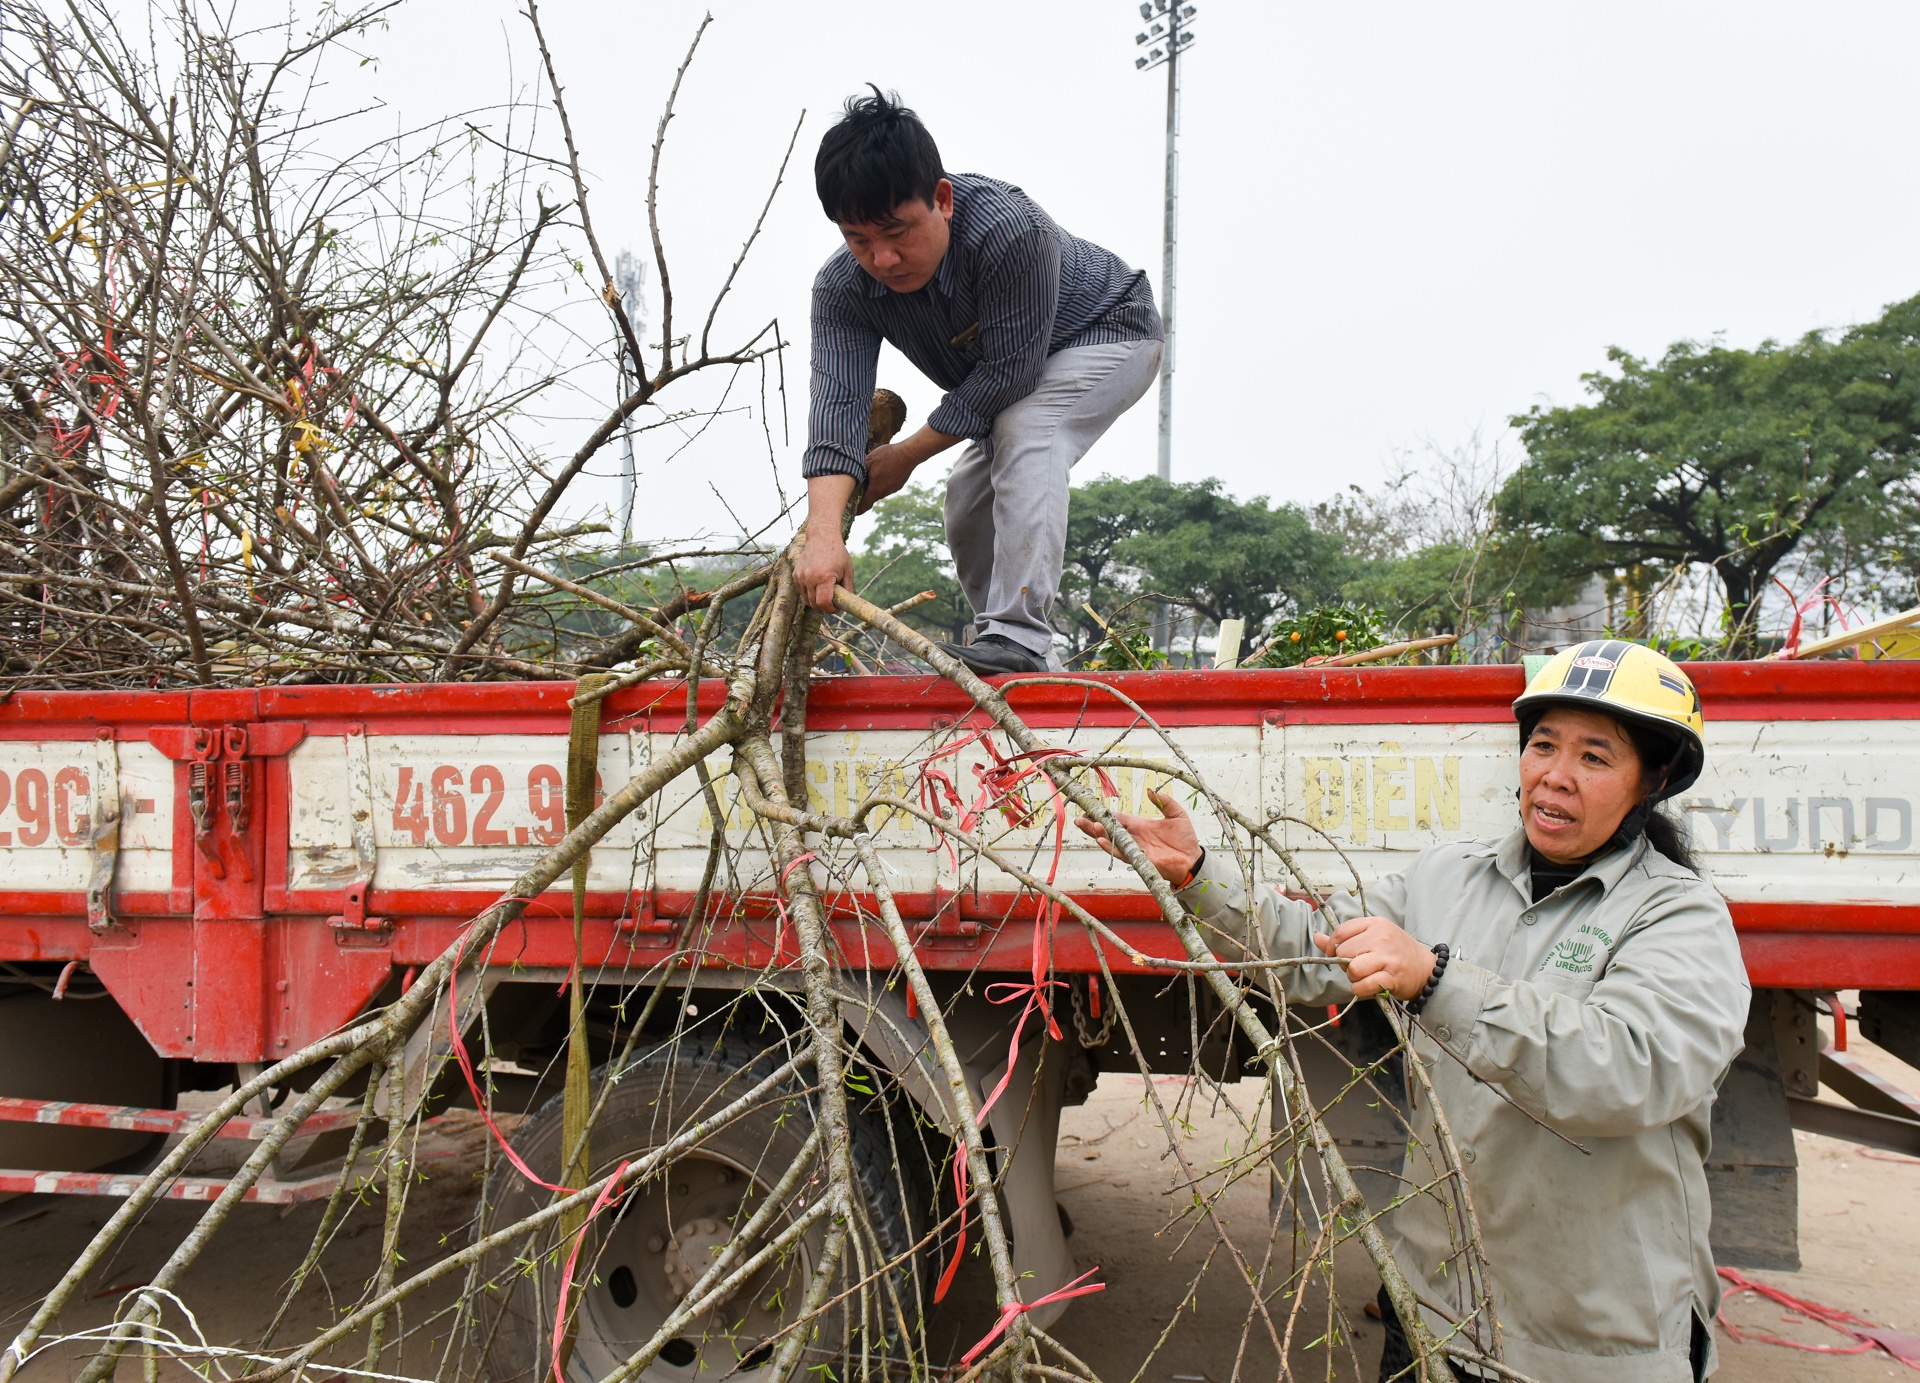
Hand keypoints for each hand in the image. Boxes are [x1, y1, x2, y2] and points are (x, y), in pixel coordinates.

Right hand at [794, 525, 853, 612]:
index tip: (836, 607)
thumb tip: (847, 604)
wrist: (821, 537)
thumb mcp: (848, 571)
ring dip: (816, 600)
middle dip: (824, 606)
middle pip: (814, 604)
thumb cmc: (837, 553)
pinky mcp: (796, 575)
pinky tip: (817, 584)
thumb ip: (848, 589)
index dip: (831, 610)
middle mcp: (809, 578)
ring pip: (807, 599)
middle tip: (833, 600)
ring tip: (825, 591)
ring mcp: (800, 576)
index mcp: (824, 577)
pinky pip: (802, 591)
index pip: (823, 603)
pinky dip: (809, 593)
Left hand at [857, 442, 917, 512]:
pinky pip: (887, 487)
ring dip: (874, 487)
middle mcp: (885, 492)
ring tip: (871, 475)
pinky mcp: (899, 485)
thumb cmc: (888, 455)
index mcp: (876, 489)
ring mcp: (893, 489)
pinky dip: (883, 482)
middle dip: (864, 494)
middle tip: (857, 487)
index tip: (852, 511)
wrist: (909, 453)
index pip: (864, 505)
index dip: (857, 510)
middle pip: (871, 497)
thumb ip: (859, 470)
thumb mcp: (869, 460)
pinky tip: (883, 471)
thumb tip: (852, 474)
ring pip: (880, 491)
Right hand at [1075, 787, 1202, 883]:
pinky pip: (1120, 852)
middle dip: (1093, 824)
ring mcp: (1134, 848)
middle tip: (1079, 819)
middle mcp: (1134, 836)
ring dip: (1099, 834)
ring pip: (1111, 840)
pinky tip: (1101, 840)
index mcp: (1140, 825)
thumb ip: (1164, 802)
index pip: (1117, 818)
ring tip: (1089, 826)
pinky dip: (1110, 846)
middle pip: (1109, 829)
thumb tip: (1151, 790)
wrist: (1192, 860)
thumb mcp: (1177, 814)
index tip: (1090, 808)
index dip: (1104, 814)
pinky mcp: (1138, 859)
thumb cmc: (1185, 839)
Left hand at [1313, 917, 1436, 1000]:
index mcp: (1375, 924)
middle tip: (1358, 967)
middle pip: (1344, 952)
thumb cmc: (1396, 952)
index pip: (1341, 932)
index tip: (1335, 955)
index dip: (1332, 946)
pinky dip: (1360, 989)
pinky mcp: (1392, 977)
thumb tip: (1316, 937)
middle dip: (1346, 964)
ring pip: (1352, 969)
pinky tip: (1369, 986)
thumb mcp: (1373, 937)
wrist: (1427, 969)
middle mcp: (1381, 937)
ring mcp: (1388, 957)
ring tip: (1364, 977)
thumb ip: (1344, 938)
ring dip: (1353, 978)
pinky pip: (1363, 986)